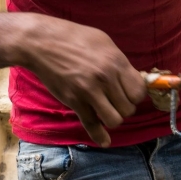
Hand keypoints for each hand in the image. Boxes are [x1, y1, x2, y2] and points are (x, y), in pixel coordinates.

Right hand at [17, 14, 146, 146]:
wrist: (40, 42)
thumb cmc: (74, 38)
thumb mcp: (104, 43)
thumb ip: (119, 62)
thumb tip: (133, 78)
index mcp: (116, 62)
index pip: (139, 91)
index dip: (136, 96)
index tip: (128, 93)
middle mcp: (106, 78)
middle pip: (129, 108)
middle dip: (124, 108)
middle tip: (115, 102)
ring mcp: (89, 91)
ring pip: (114, 120)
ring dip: (112, 119)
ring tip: (107, 111)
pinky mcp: (74, 101)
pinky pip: (91, 124)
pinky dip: (99, 136)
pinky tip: (105, 142)